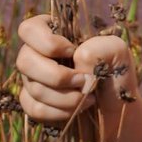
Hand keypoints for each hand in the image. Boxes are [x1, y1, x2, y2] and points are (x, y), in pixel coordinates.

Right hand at [15, 14, 139, 124]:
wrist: (117, 106)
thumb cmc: (115, 71)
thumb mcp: (116, 51)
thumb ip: (98, 47)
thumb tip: (75, 62)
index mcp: (53, 32)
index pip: (29, 29)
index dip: (47, 43)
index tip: (72, 51)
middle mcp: (37, 54)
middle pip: (24, 61)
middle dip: (57, 76)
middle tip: (83, 82)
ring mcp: (32, 79)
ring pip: (32, 88)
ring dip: (64, 97)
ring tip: (88, 99)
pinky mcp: (34, 102)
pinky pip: (33, 108)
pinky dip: (58, 112)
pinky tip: (77, 110)